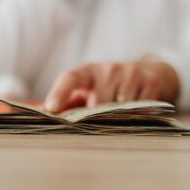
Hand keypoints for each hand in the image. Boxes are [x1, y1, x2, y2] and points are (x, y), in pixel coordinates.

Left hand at [45, 57, 179, 112]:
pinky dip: (140, 115)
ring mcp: (130, 73)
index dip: (59, 92)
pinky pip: (142, 109)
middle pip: (98, 104)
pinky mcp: (150, 81)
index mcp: (88, 71)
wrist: (150, 73)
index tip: (51, 108)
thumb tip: (39, 113)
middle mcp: (108, 69)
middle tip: (103, 120)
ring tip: (124, 112)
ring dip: (121, 117)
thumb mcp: (90, 88)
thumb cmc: (111, 85)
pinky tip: (140, 108)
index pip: (70, 78)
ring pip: (121, 110)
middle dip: (99, 117)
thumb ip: (67, 102)